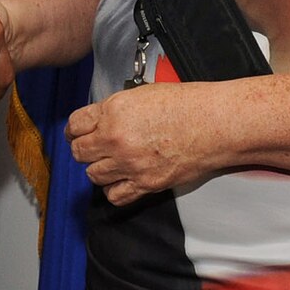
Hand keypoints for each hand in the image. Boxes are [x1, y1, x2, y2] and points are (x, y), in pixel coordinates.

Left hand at [66, 84, 221, 206]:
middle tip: (93, 147)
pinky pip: (114, 195)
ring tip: (111, 162)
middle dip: (84, 149)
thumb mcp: (144, 94)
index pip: (76, 124)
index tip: (77, 132)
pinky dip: (114, 189)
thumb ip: (118, 109)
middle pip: (79, 152)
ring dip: (99, 169)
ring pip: (93, 175)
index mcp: (114, 111)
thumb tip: (104, 119)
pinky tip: (122, 179)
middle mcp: (116, 139)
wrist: (214, 124)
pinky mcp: (144, 184)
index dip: (75, 129)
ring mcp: (129, 164)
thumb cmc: (189, 104)